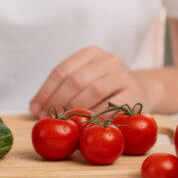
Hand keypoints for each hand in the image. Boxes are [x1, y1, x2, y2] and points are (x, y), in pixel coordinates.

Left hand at [29, 46, 146, 117]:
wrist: (142, 90)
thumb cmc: (106, 89)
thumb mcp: (86, 80)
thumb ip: (64, 88)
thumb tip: (36, 108)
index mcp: (91, 53)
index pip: (62, 70)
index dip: (45, 91)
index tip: (35, 109)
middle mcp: (108, 60)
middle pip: (76, 80)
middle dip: (58, 102)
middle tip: (48, 118)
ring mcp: (123, 75)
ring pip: (93, 91)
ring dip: (75, 110)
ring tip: (65, 122)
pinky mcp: (134, 93)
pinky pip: (110, 107)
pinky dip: (94, 117)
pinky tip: (84, 124)